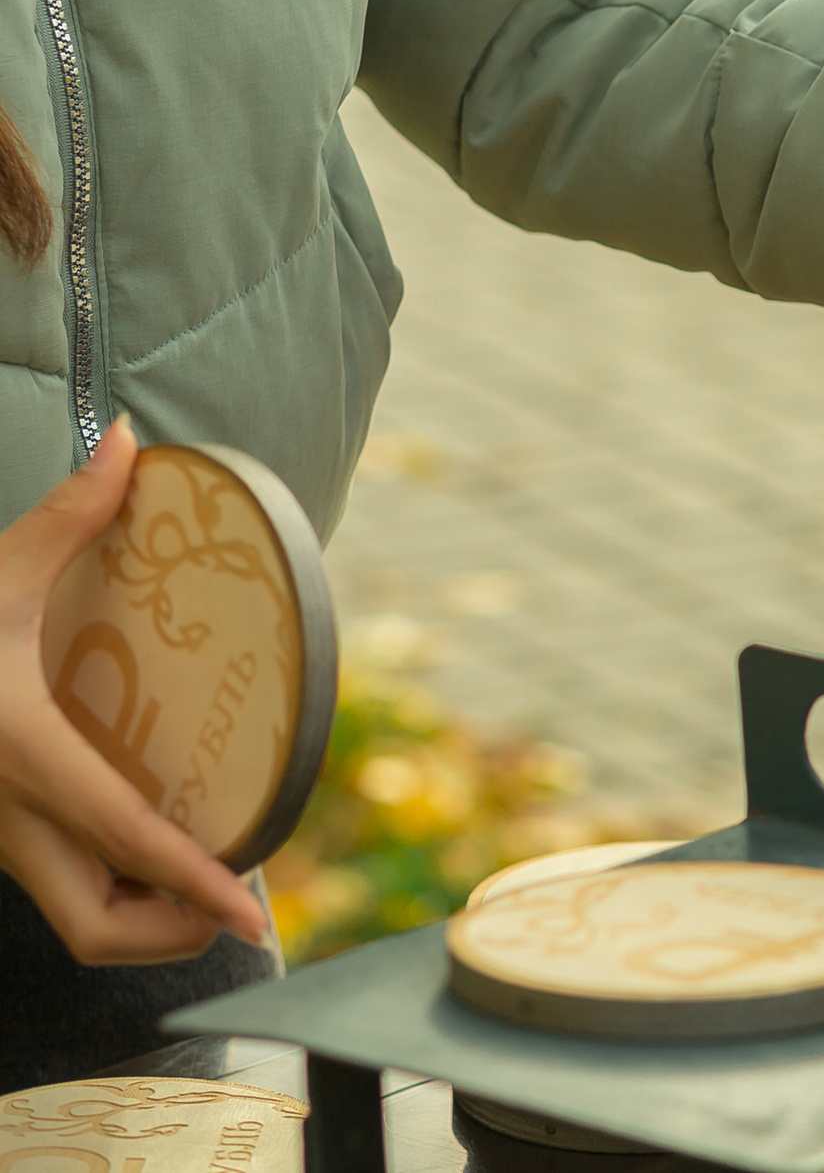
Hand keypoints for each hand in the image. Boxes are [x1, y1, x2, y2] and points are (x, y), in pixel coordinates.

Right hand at [0, 420, 269, 963]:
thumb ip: (67, 513)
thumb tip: (130, 439)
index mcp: (22, 755)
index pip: (127, 839)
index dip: (195, 884)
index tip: (249, 915)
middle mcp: (8, 816)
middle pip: (93, 928)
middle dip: (171, 934)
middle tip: (235, 902)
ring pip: (73, 921)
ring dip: (144, 918)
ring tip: (206, 878)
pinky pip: (61, 885)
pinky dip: (114, 886)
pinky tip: (153, 850)